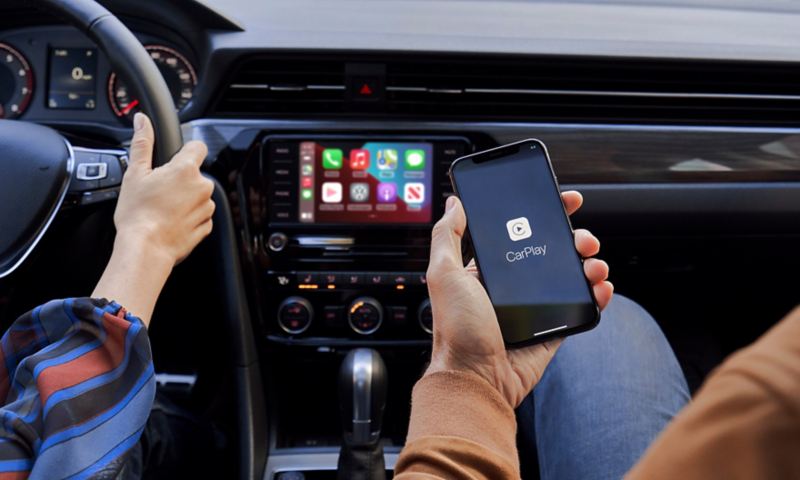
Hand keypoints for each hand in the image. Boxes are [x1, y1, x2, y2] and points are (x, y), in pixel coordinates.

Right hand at [92, 113, 213, 325]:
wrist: (145, 248)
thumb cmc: (138, 214)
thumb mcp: (135, 173)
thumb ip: (142, 143)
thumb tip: (142, 121)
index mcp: (186, 170)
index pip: (197, 146)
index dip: (186, 150)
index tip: (174, 159)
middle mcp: (202, 186)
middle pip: (195, 174)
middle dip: (181, 180)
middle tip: (159, 191)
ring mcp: (206, 208)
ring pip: (198, 196)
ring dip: (185, 199)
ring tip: (163, 209)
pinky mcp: (206, 226)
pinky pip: (199, 216)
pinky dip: (188, 217)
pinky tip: (170, 222)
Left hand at [425, 192, 612, 407]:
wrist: (475, 379)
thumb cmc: (455, 330)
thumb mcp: (444, 275)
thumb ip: (448, 236)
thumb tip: (455, 202)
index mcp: (488, 270)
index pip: (520, 232)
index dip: (545, 214)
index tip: (565, 200)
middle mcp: (512, 286)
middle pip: (553, 252)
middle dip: (575, 238)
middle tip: (584, 239)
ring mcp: (535, 308)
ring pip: (571, 277)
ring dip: (589, 264)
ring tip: (594, 264)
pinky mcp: (553, 329)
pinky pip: (580, 307)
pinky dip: (596, 295)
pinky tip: (601, 287)